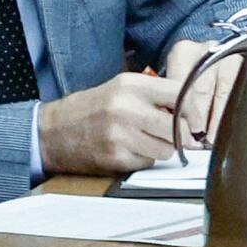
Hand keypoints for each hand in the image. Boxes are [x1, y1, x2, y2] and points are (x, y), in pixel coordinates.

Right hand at [35, 70, 186, 176]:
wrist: (52, 131)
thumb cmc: (91, 110)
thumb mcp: (121, 90)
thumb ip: (155, 96)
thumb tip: (193, 113)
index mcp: (130, 84)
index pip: (179, 93)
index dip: (193, 111)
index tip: (194, 121)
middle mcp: (126, 107)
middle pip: (179, 128)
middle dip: (182, 136)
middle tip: (174, 136)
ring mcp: (121, 134)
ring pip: (167, 149)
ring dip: (162, 149)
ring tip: (144, 141)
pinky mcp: (117, 156)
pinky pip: (149, 162)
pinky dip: (144, 159)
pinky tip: (128, 150)